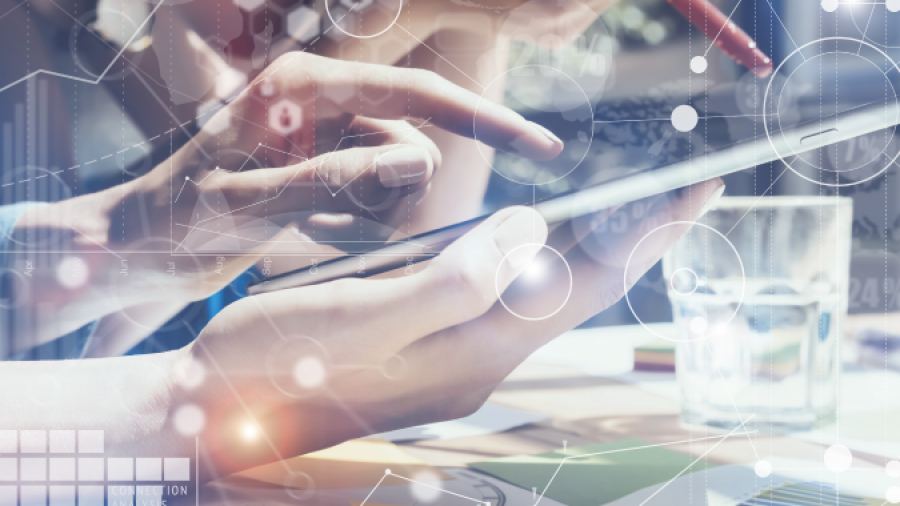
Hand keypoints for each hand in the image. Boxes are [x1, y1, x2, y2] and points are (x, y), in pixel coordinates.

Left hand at [14, 53, 561, 311]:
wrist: (136, 248)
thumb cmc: (174, 220)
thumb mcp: (248, 203)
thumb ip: (336, 180)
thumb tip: (422, 166)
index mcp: (301, 85)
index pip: (416, 96)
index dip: (484, 121)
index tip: (543, 148)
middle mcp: (320, 100)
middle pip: (411, 145)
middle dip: (390, 197)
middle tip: (319, 226)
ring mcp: (324, 135)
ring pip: (397, 177)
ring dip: (369, 216)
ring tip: (302, 230)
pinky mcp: (324, 167)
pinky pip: (375, 195)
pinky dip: (357, 224)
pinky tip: (304, 232)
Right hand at [172, 178, 722, 482]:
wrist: (222, 414)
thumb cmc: (275, 364)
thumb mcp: (360, 315)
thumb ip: (453, 279)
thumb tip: (532, 231)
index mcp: (472, 350)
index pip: (585, 284)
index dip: (644, 234)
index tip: (695, 190)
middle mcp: (478, 360)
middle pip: (578, 291)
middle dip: (634, 239)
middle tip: (680, 193)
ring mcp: (455, 360)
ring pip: (546, 295)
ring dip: (592, 250)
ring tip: (630, 212)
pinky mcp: (430, 349)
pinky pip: (507, 300)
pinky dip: (540, 262)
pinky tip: (539, 243)